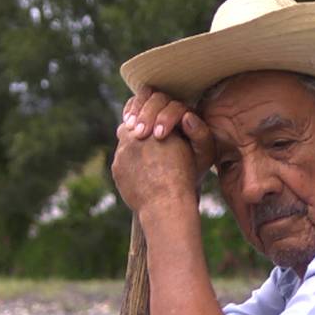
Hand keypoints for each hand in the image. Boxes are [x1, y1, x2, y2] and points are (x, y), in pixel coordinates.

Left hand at [112, 87, 214, 213]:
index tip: (154, 126)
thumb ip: (190, 129)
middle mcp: (134, 136)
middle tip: (145, 137)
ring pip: (125, 143)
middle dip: (137, 129)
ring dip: (132, 147)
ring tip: (146, 159)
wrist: (166, 204)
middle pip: (130, 125)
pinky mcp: (116, 169)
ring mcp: (122, 152)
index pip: (145, 110)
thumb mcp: (197, 150)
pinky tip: (141, 175)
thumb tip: (185, 116)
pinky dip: (129, 165)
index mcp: (155, 126)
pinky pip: (121, 161)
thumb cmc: (185, 177)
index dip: (148, 115)